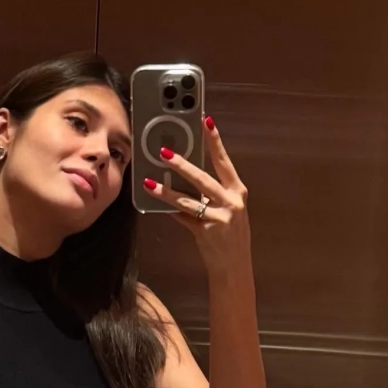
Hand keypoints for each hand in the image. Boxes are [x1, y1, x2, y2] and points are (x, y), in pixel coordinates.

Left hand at [143, 117, 250, 281]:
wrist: (235, 266)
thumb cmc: (230, 234)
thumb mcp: (228, 209)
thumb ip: (212, 194)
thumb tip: (187, 175)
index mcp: (237, 192)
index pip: (224, 162)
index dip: (215, 141)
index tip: (206, 121)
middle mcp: (231, 203)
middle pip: (203, 179)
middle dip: (182, 165)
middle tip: (164, 152)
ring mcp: (219, 218)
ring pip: (188, 201)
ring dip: (167, 191)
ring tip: (150, 183)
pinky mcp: (206, 233)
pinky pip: (184, 218)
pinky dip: (171, 212)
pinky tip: (156, 205)